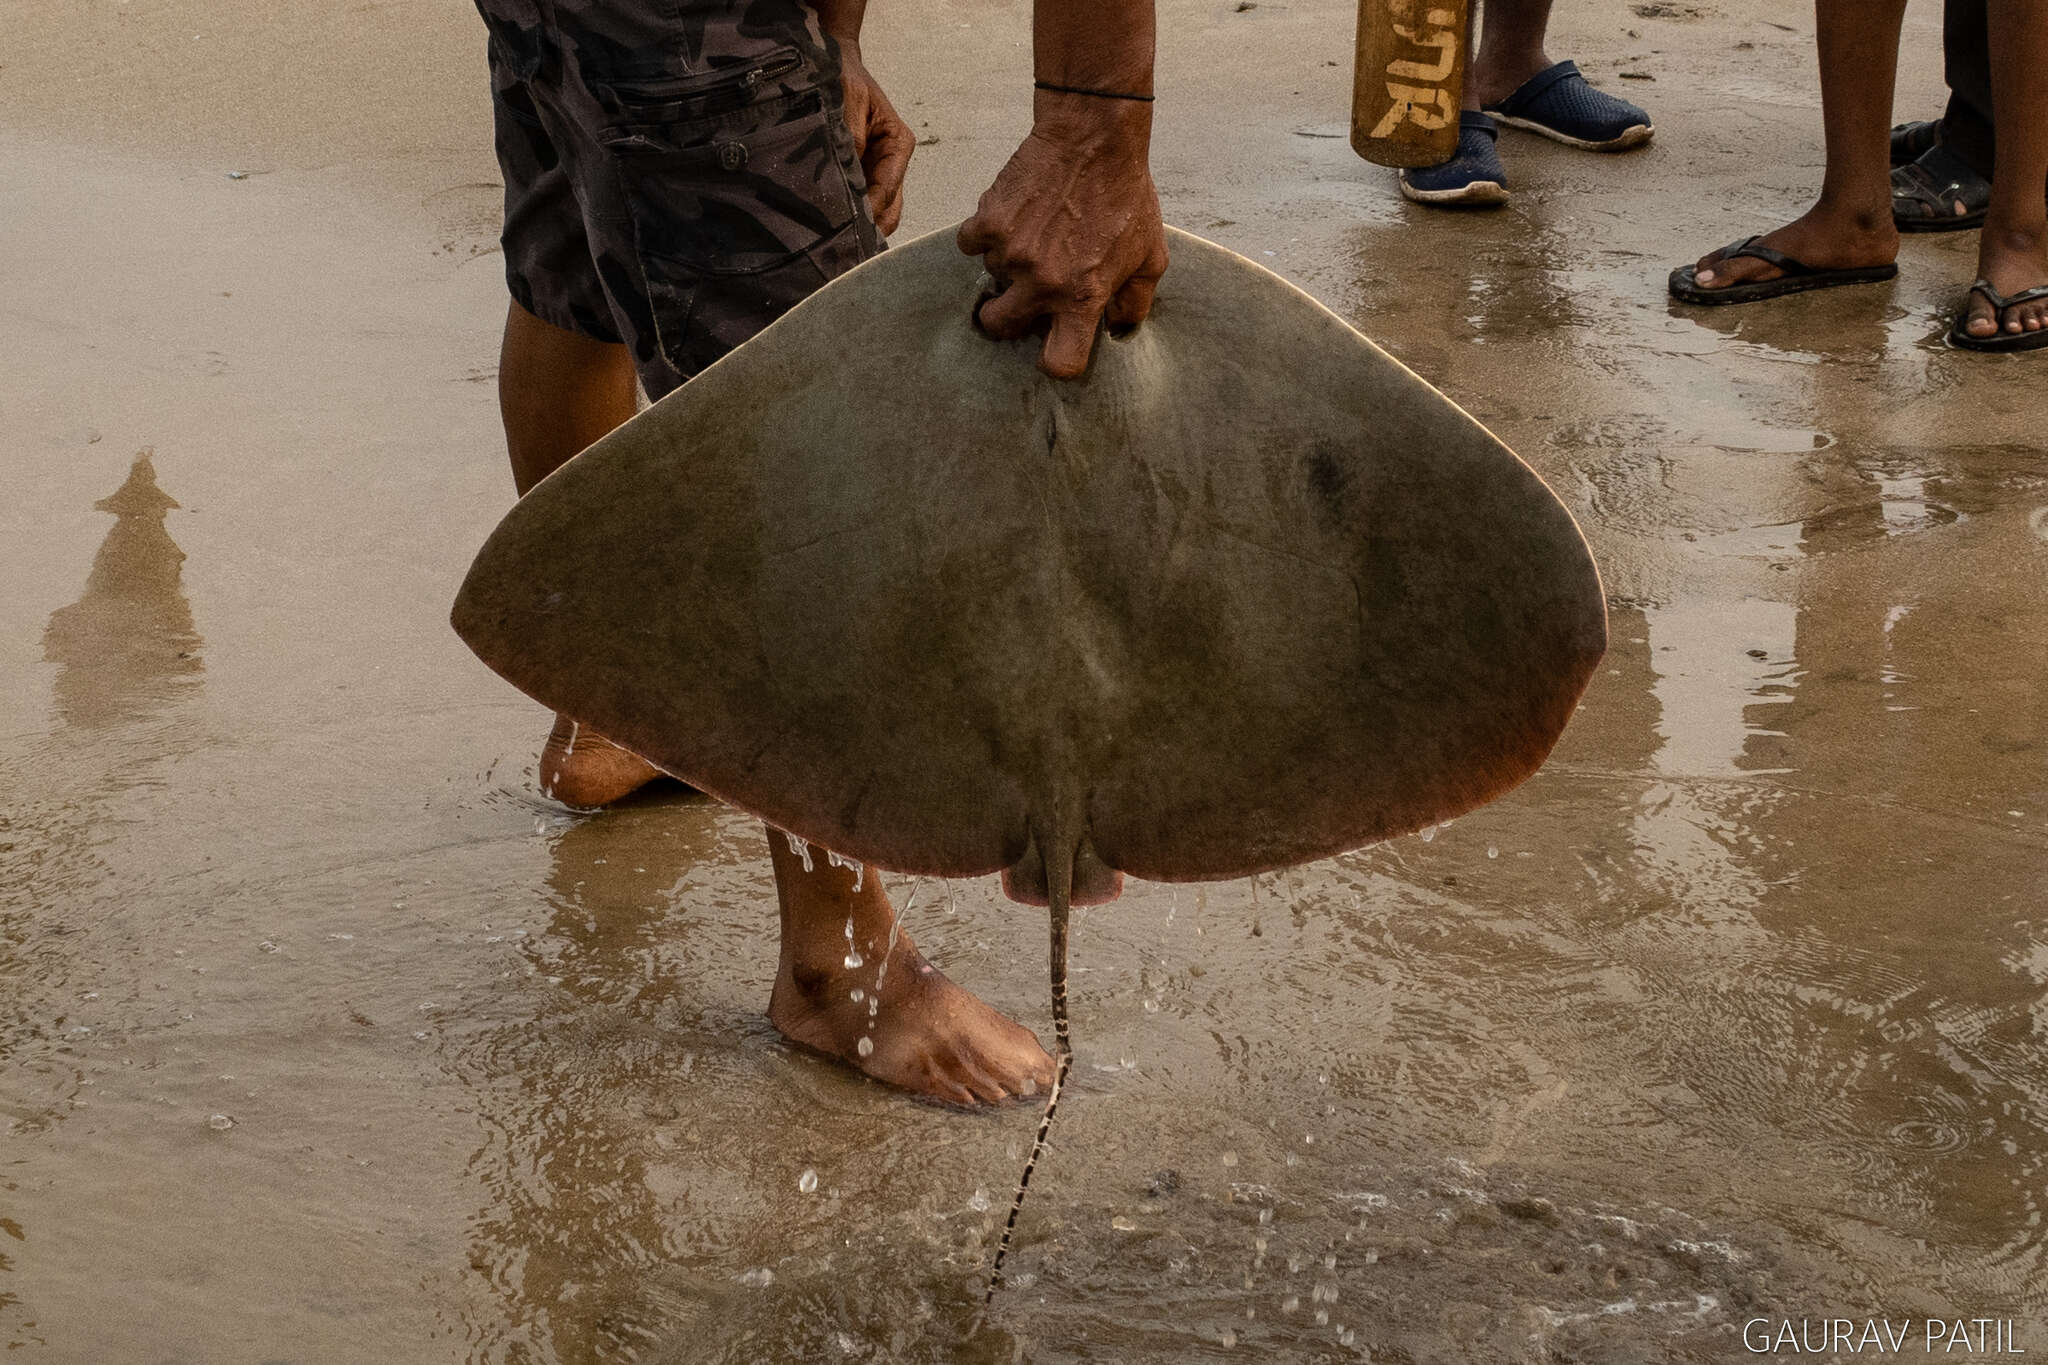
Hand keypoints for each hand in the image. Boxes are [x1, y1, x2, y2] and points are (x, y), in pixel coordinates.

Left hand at [837, 45, 912, 235]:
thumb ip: (851, 134)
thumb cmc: (845, 75)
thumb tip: (848, 175)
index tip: (851, 226)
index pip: (888, 188)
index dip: (871, 210)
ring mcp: (876, 172)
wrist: (832, 62)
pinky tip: (830, 228)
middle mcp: (892, 163)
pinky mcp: (858, 176)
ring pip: (876, 212)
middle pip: (888, 209)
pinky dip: (848, 216)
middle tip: (844, 248)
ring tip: (836, 244)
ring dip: (860, 225)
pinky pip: (858, 203)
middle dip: (870, 227)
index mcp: (898, 144)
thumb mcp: (849, 97)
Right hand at [957, 97, 1168, 379]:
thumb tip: (1119, 329)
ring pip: (990, 277)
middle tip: (1019, 297)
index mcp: (1082, 297)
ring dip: (1005, 264)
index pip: (1059, 362)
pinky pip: (970, 244)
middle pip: (1000, 327)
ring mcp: (1010, 253)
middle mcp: (1042, 282)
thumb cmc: (1125, 196)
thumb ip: (1136, 300)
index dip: (1055, 361)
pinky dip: (983, 234)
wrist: (1093, 139)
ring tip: (1032, 234)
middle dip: (1006, 317)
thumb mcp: (1150, 255)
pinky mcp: (988, 222)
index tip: (1053, 346)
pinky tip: (1008, 219)